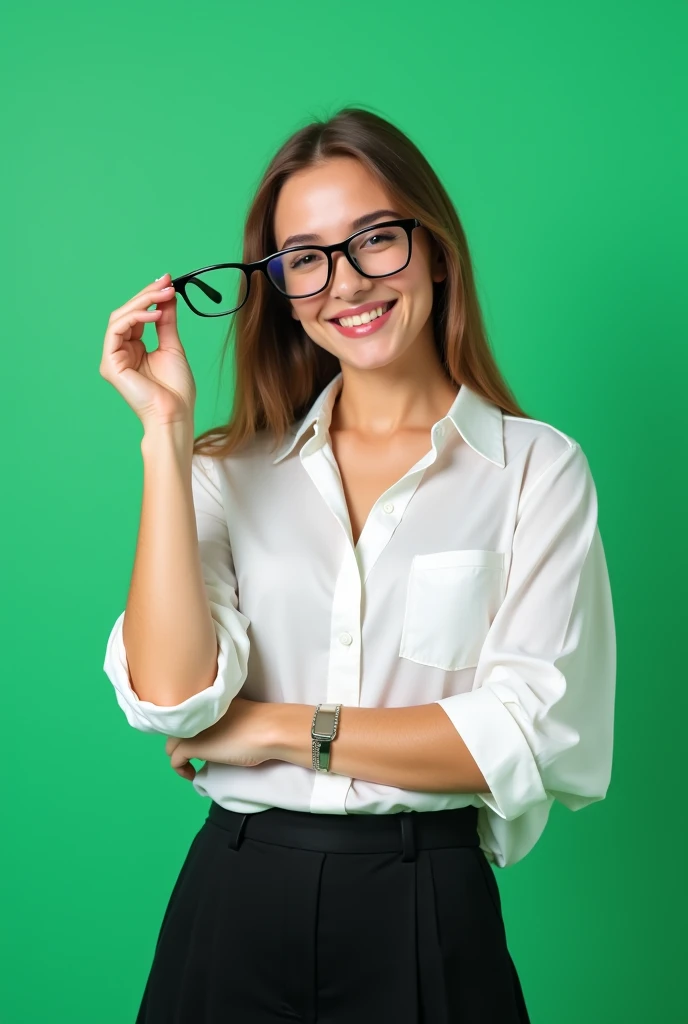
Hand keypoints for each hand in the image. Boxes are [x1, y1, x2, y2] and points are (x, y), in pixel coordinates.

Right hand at [99, 272, 196, 429]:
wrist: (175, 414)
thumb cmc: (176, 390)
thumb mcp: (172, 346)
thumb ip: (166, 321)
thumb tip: (167, 296)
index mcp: (133, 349)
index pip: (136, 316)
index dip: (150, 297)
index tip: (168, 281)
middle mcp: (120, 352)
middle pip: (126, 313)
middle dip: (146, 295)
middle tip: (166, 282)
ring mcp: (113, 358)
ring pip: (119, 318)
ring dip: (142, 302)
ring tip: (163, 294)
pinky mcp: (110, 364)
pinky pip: (117, 331)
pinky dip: (135, 318)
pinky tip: (155, 314)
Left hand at [165, 697, 274, 780]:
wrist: (268, 730)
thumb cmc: (261, 725)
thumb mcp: (236, 717)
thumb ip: (222, 721)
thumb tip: (216, 736)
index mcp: (207, 702)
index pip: (187, 717)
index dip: (190, 732)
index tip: (202, 743)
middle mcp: (195, 712)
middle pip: (176, 730)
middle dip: (182, 743)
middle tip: (196, 756)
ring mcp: (191, 728)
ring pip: (171, 744)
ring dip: (179, 756)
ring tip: (192, 766)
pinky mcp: (191, 745)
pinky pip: (174, 760)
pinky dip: (181, 770)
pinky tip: (193, 774)